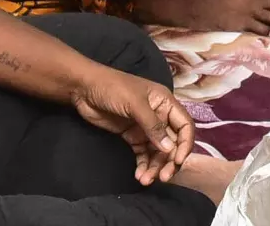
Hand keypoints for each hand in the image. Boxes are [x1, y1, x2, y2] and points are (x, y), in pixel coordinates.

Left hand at [71, 70, 194, 185]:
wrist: (83, 88)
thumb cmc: (112, 88)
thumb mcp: (134, 103)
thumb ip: (153, 126)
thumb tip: (170, 149)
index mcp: (165, 103)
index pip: (185, 126)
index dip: (185, 144)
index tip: (177, 161)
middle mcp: (159, 116)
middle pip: (172, 143)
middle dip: (169, 161)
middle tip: (163, 177)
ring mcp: (145, 127)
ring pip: (158, 152)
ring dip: (155, 167)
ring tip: (145, 180)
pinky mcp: (132, 136)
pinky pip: (143, 154)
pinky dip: (143, 165)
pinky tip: (139, 176)